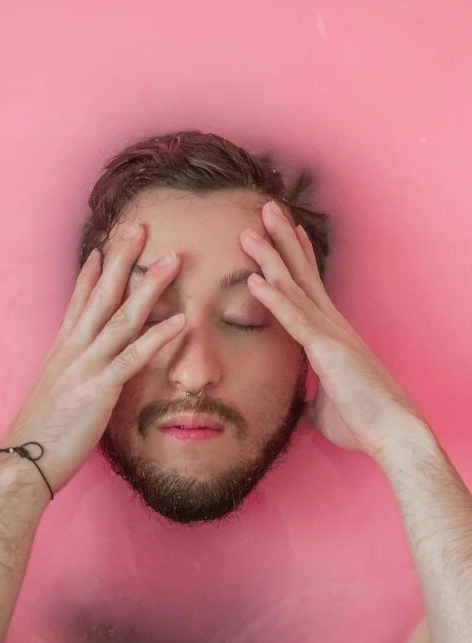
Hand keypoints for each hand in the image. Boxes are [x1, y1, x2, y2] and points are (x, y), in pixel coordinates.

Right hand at [0, 225, 184, 492]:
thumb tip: (84, 371)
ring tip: (171, 260)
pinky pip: (133, 357)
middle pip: (101, 295)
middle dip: (121, 259)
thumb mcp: (55, 394)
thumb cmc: (41, 433)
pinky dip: (158, 336)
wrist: (23, 462)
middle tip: (138, 227)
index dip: (93, 272)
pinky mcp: (99, 389)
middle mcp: (73, 350)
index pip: (79, 301)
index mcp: (63, 351)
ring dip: (148, 286)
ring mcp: (86, 366)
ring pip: (121, 317)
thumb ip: (72, 374)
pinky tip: (181, 319)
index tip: (105, 246)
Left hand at [240, 202, 425, 457]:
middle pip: (302, 274)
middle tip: (266, 209)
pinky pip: (295, 319)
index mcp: (332, 333)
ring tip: (250, 230)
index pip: (311, 286)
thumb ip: (308, 395)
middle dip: (282, 240)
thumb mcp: (324, 405)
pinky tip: (254, 278)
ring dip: (271, 258)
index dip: (298, 257)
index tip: (287, 231)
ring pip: (295, 287)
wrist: (392, 433)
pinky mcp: (326, 349)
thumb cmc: (363, 420)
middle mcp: (332, 324)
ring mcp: (330, 333)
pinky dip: (274, 298)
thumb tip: (298, 404)